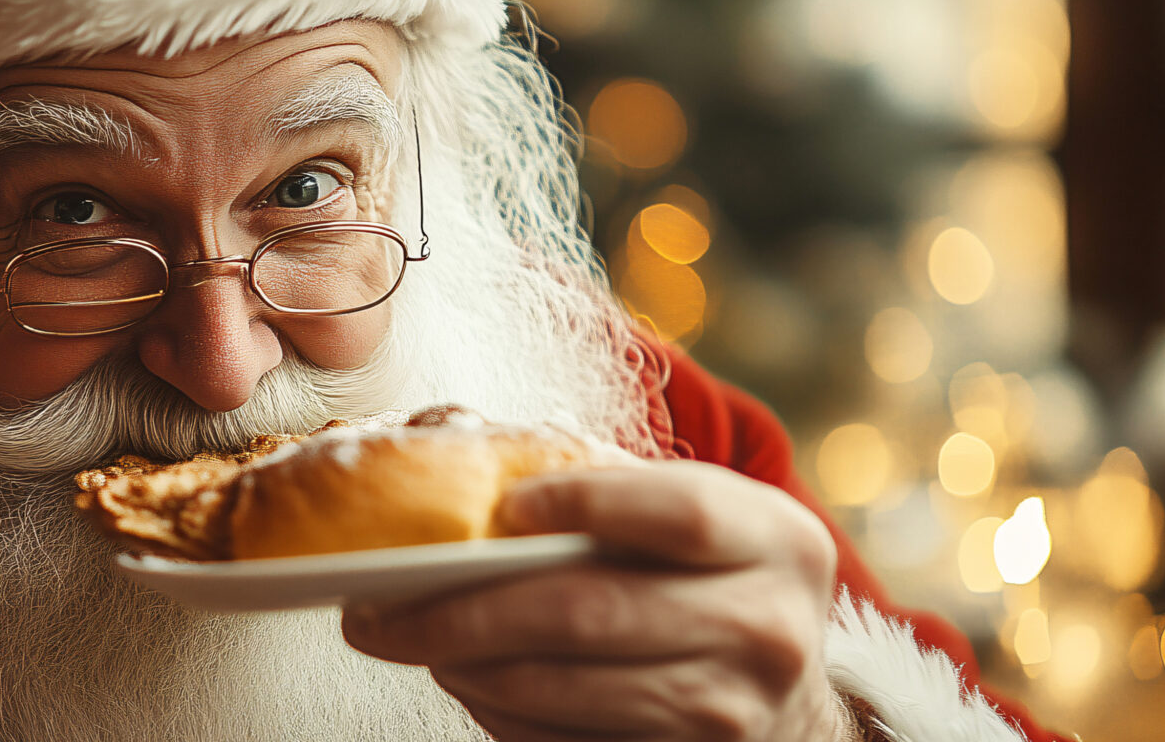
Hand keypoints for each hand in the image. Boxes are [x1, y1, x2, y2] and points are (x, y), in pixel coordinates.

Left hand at [341, 460, 845, 740]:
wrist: (784, 698)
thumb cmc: (708, 583)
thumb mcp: (697, 520)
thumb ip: (607, 486)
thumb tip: (452, 452)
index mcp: (776, 541)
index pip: (678, 513)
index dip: (585, 503)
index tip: (502, 508)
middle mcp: (766, 629)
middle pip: (592, 611)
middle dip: (465, 608)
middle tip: (381, 605)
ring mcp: (728, 713)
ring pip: (560, 686)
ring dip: (465, 663)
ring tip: (411, 636)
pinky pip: (560, 741)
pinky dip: (496, 711)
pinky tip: (468, 679)